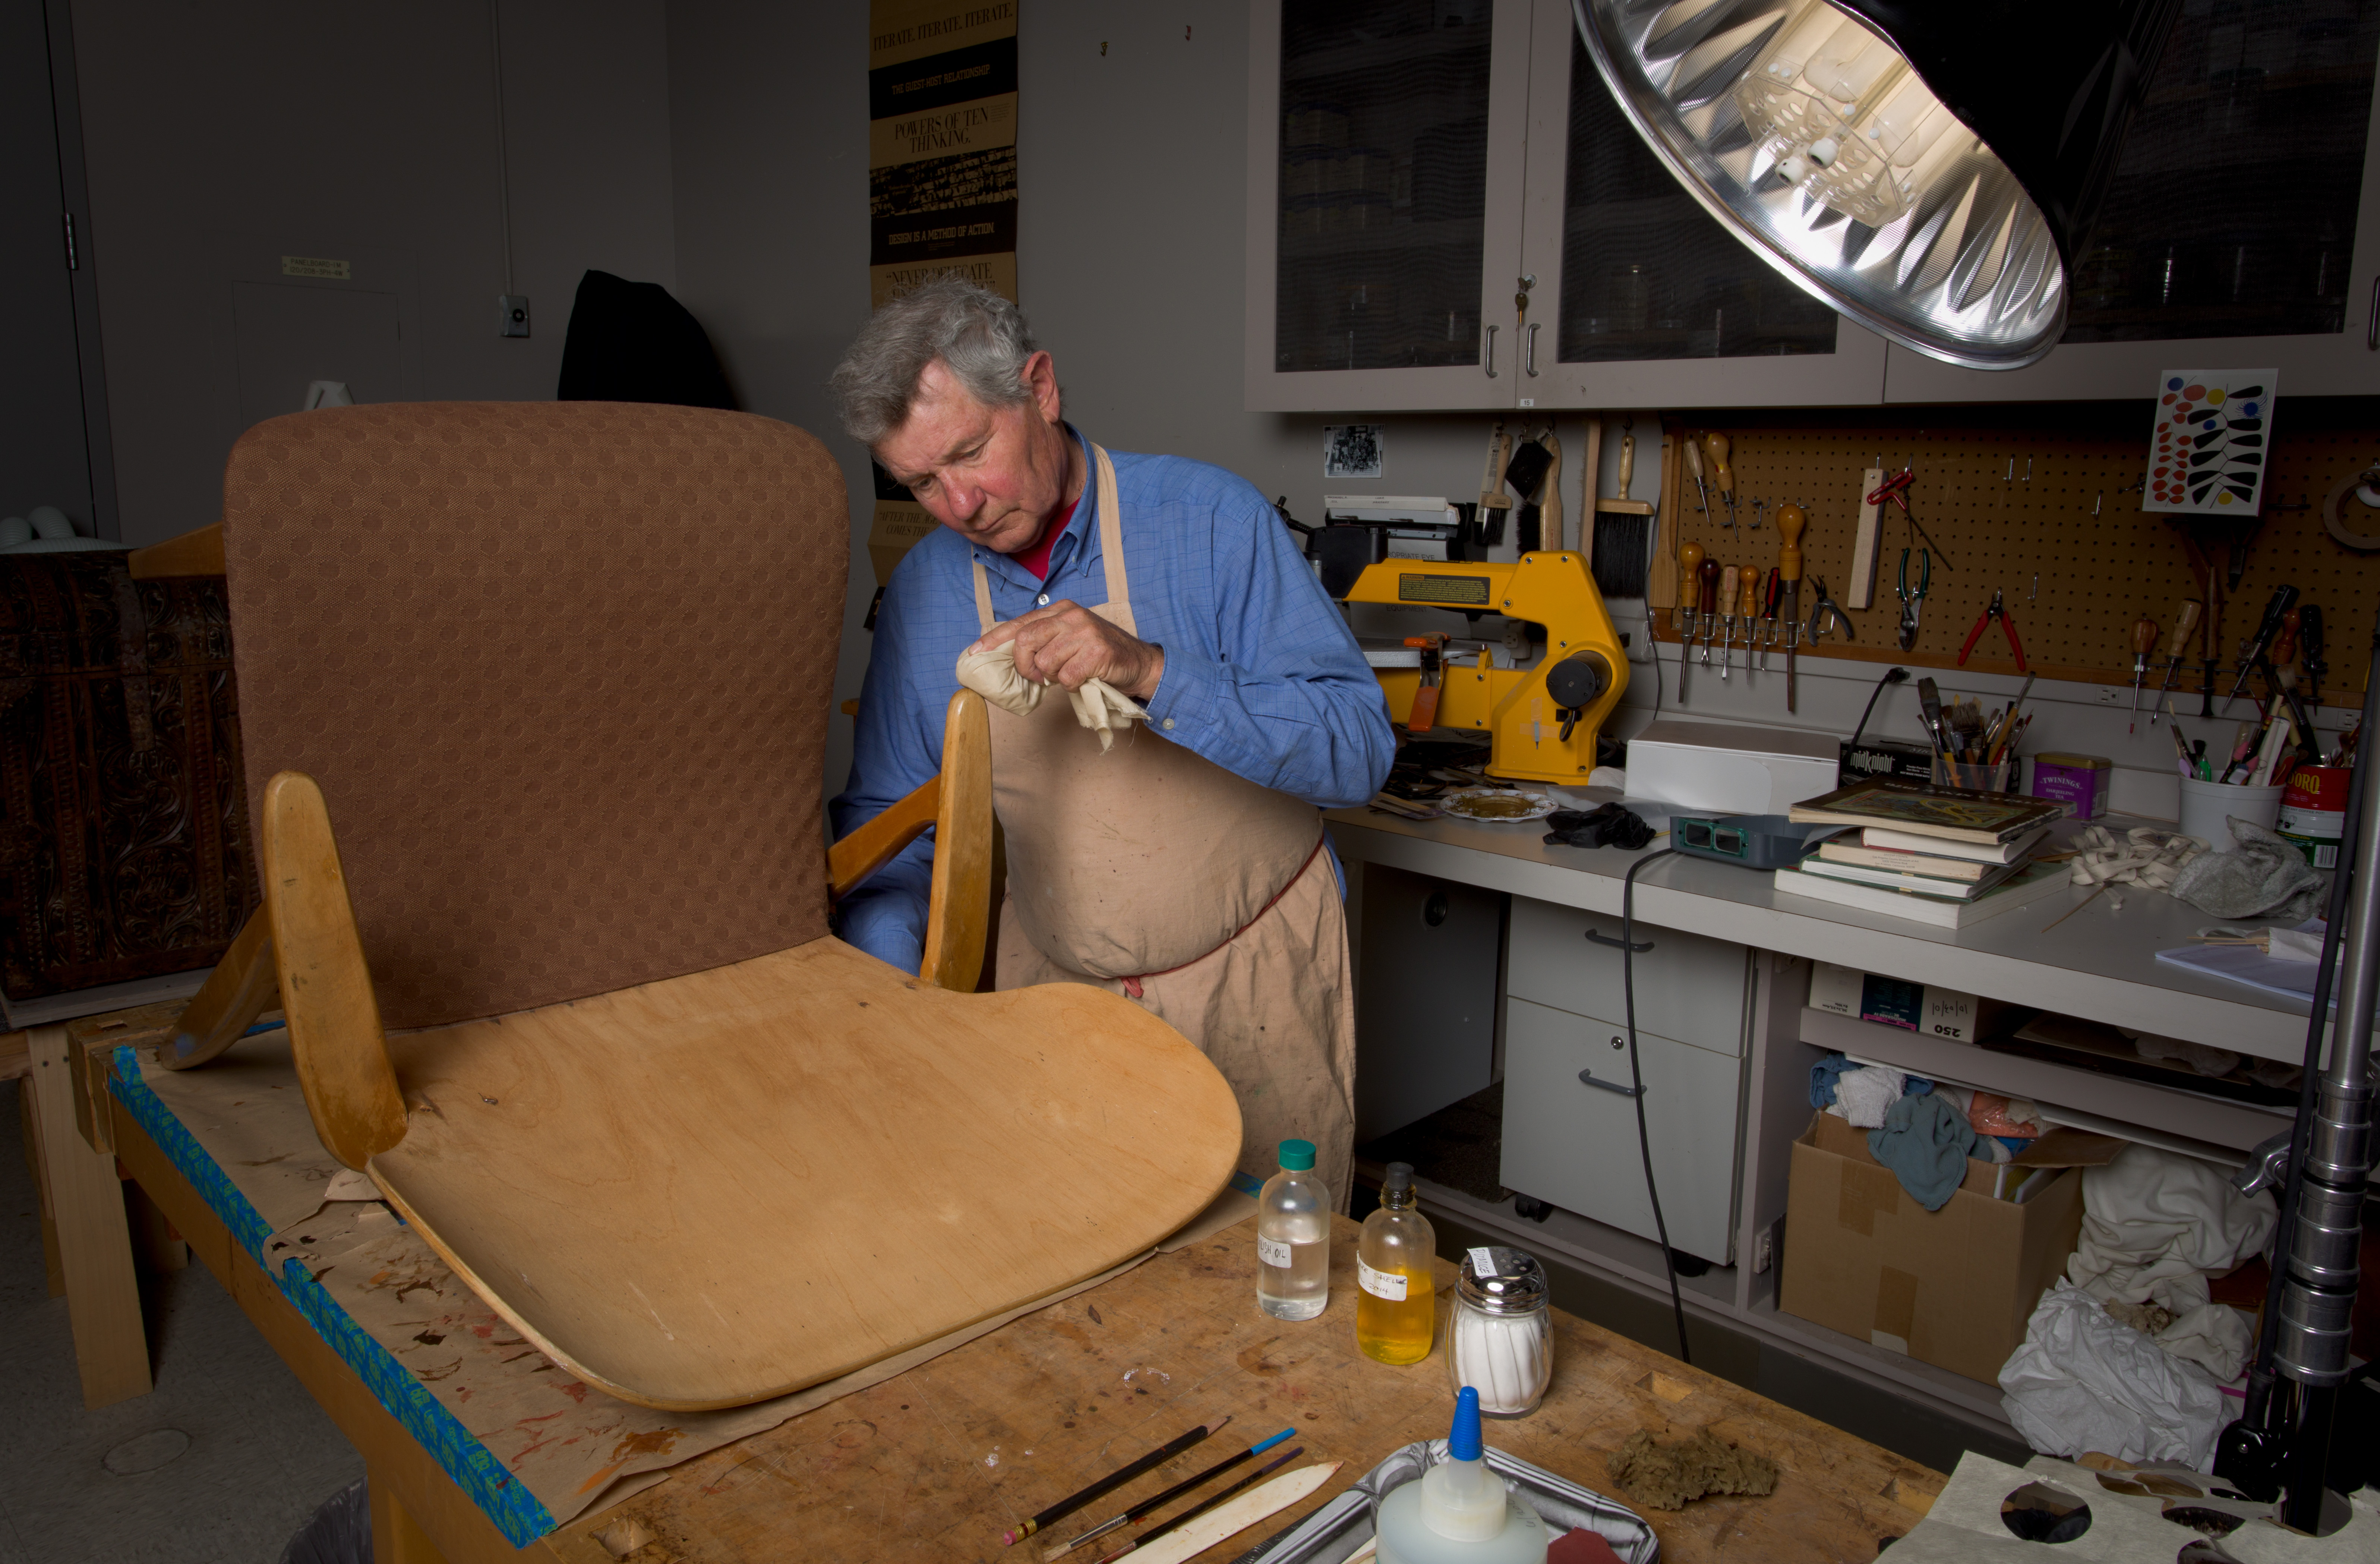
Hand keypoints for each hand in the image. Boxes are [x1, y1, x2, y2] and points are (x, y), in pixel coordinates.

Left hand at [970, 601, 1164, 700]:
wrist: (1140, 663)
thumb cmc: (1099, 655)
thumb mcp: (1069, 639)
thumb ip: (1043, 641)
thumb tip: (1010, 658)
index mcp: (1060, 609)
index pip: (1018, 624)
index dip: (993, 639)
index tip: (974, 653)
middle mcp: (1070, 616)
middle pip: (1025, 642)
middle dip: (1025, 666)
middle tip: (1038, 677)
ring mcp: (1084, 632)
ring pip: (1045, 663)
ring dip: (1053, 678)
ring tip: (1069, 674)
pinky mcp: (1096, 652)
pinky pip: (1065, 677)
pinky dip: (1071, 686)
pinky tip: (1084, 679)